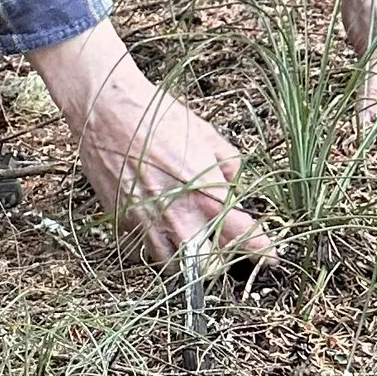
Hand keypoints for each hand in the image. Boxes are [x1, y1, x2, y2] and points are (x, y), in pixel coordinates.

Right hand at [32, 19, 273, 266]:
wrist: (106, 109)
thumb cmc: (156, 116)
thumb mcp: (206, 133)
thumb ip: (228, 165)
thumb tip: (234, 184)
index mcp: (203, 192)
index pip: (240, 233)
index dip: (260, 248)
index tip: (270, 254)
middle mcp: (175, 215)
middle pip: (207, 264)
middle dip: (221, 257)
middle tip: (225, 243)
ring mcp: (146, 222)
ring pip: (173, 265)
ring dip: (188, 258)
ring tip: (194, 240)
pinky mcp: (122, 221)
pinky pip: (146, 247)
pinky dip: (159, 243)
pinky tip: (162, 226)